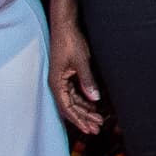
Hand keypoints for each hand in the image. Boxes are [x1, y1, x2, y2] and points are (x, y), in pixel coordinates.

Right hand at [51, 10, 105, 134]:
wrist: (65, 26)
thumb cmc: (70, 42)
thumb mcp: (82, 61)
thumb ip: (87, 80)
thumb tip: (95, 98)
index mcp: (57, 83)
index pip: (67, 107)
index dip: (78, 119)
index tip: (89, 129)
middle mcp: (57, 84)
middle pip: (70, 107)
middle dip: (83, 118)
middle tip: (97, 128)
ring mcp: (61, 80)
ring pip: (73, 101)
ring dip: (85, 111)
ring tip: (98, 120)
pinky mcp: (66, 75)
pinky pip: (74, 93)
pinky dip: (84, 100)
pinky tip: (94, 105)